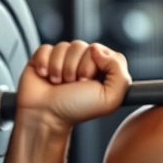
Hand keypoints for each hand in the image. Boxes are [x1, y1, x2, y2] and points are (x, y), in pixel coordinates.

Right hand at [15, 41, 131, 128]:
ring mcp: (63, 59)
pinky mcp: (45, 58)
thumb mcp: (110, 97)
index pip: (101, 50)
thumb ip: (118, 70)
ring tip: (58, 83)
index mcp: (102, 69)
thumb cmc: (76, 109)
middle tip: (71, 85)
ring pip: (63, 46)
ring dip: (58, 68)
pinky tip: (45, 76)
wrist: (45, 116)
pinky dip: (44, 63)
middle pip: (80, 46)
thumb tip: (96, 49)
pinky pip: (46, 48)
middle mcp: (83, 62)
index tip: (86, 82)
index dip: (91, 65)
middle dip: (74, 67)